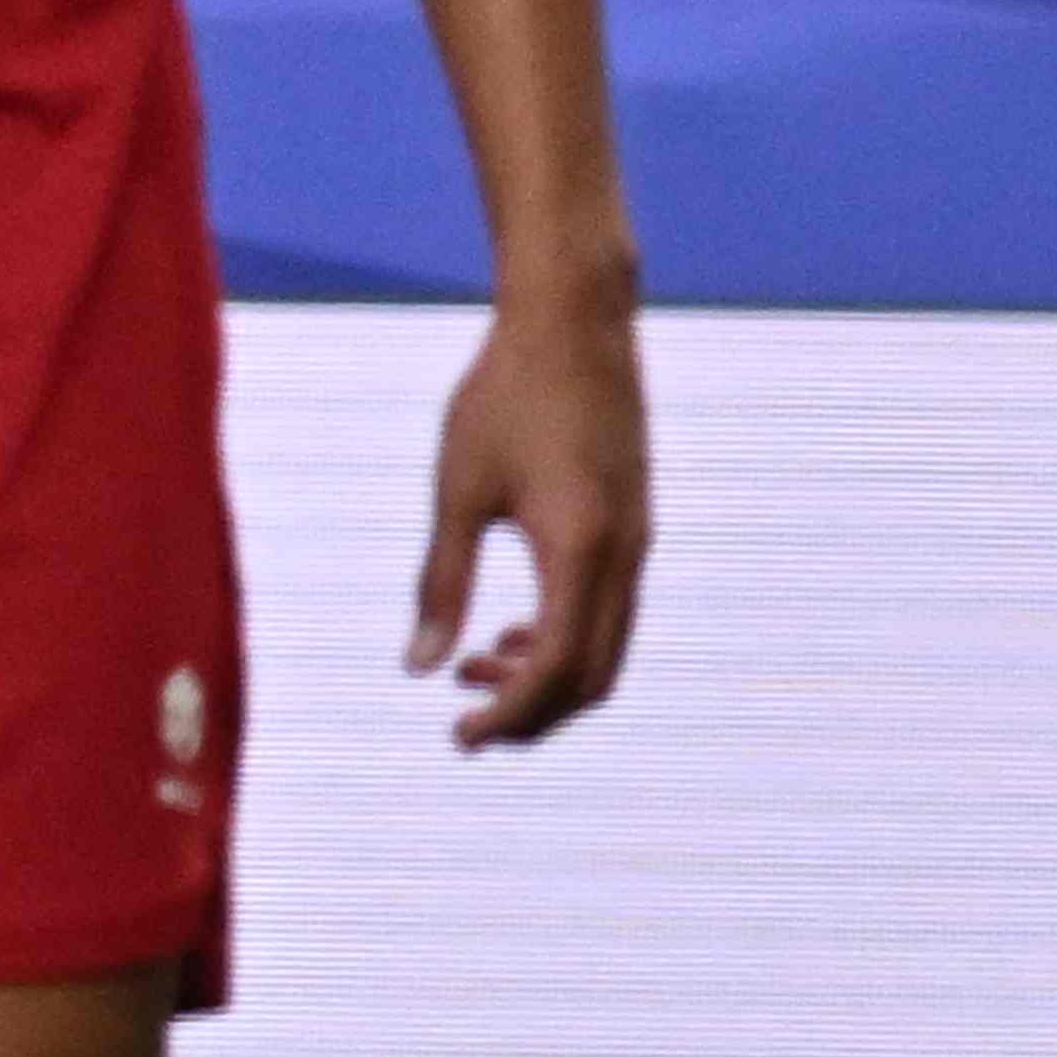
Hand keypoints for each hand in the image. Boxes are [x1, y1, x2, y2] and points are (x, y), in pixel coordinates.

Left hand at [412, 290, 649, 749]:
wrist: (573, 320)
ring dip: (547, 679)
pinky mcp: (634, 525)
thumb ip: (441, 583)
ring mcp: (638, 541)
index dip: (509, 716)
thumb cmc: (505, 394)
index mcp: (580, 550)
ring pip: (607, 650)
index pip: (553, 671)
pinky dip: (566, 640)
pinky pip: (611, 612)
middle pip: (591, 678)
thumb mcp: (458, 490)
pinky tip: (509, 631)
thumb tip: (417, 668)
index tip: (460, 735)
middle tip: (465, 724)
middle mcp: (624, 555)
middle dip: (531, 714)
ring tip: (475, 669)